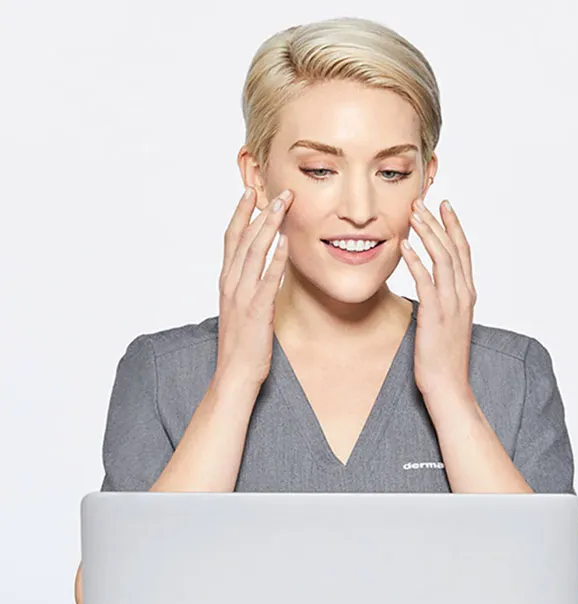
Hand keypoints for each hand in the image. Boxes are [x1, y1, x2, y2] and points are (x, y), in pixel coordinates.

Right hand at [214, 187, 293, 391]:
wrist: (234, 374)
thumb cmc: (241, 346)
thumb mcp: (241, 310)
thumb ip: (248, 289)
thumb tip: (262, 273)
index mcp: (227, 282)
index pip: (231, 239)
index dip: (240, 213)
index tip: (250, 192)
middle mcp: (231, 284)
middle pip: (243, 238)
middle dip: (260, 211)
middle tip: (277, 191)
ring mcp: (242, 296)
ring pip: (253, 252)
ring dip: (269, 226)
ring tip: (283, 205)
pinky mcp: (256, 310)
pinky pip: (267, 279)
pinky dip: (276, 258)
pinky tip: (286, 242)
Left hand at [400, 198, 476, 404]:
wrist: (448, 385)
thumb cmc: (443, 358)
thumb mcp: (446, 324)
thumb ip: (441, 302)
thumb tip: (428, 289)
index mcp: (467, 295)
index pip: (463, 252)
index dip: (454, 227)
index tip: (445, 206)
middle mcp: (463, 295)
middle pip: (454, 248)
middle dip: (439, 221)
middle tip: (423, 201)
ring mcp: (451, 304)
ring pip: (442, 258)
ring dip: (427, 233)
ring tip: (413, 214)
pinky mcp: (435, 314)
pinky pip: (425, 280)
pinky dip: (415, 260)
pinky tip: (403, 246)